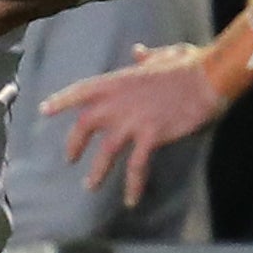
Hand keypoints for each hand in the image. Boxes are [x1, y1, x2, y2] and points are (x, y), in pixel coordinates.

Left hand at [43, 42, 228, 207]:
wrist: (207, 78)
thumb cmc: (189, 64)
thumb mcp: (163, 55)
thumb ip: (146, 57)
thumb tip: (137, 52)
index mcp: (118, 81)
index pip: (81, 90)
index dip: (62, 100)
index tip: (45, 110)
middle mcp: (118, 102)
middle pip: (85, 125)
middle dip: (74, 143)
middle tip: (69, 158)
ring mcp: (133, 121)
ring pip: (105, 151)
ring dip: (96, 171)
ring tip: (90, 186)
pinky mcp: (150, 136)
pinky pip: (137, 166)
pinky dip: (133, 185)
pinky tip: (131, 200)